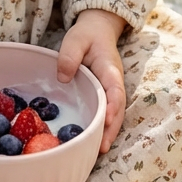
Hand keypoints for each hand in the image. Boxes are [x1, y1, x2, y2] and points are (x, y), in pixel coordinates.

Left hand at [56, 9, 127, 153]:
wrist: (98, 30)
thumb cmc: (87, 35)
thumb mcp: (76, 39)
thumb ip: (69, 56)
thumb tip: (63, 78)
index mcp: (110, 69)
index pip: (115, 89)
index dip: (113, 106)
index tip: (107, 120)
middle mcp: (114, 82)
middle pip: (118, 109)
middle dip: (111, 129)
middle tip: (102, 147)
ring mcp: (110, 90)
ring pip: (114, 114)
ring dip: (108, 132)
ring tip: (99, 151)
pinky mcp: (104, 94)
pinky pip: (106, 112)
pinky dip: (102, 127)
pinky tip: (92, 140)